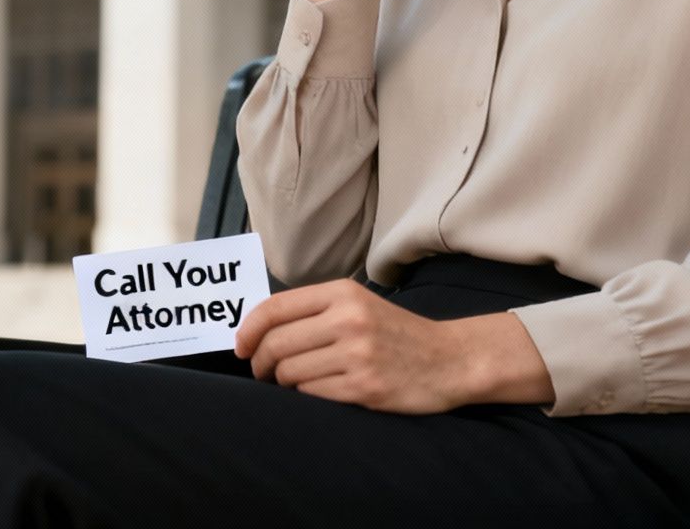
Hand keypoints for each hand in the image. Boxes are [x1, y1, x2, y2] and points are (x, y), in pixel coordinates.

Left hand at [231, 278, 471, 413]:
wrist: (448, 360)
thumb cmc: (395, 334)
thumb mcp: (358, 305)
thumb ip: (315, 311)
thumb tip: (257, 329)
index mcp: (342, 293)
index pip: (274, 309)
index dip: (248, 330)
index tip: (241, 346)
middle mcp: (348, 319)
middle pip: (276, 344)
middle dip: (260, 363)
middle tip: (262, 372)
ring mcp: (357, 354)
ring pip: (290, 372)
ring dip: (283, 382)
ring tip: (292, 382)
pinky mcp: (364, 386)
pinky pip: (312, 394)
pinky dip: (306, 395)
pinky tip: (317, 391)